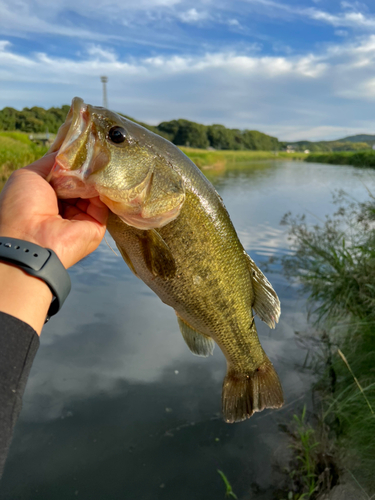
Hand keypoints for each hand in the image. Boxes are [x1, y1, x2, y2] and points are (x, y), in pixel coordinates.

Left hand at [0, 153, 108, 268]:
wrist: (31, 240)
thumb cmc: (23, 207)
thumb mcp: (30, 174)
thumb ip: (51, 162)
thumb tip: (71, 150)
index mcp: (46, 197)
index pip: (64, 175)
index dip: (72, 161)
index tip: (84, 144)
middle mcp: (64, 207)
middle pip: (81, 181)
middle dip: (86, 167)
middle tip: (96, 150)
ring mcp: (81, 217)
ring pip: (93, 190)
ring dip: (95, 176)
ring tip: (99, 161)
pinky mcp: (96, 226)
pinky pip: (103, 203)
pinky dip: (103, 190)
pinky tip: (101, 177)